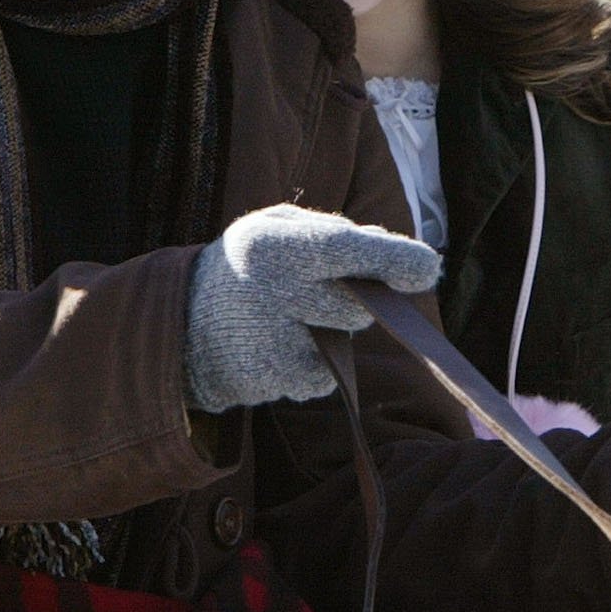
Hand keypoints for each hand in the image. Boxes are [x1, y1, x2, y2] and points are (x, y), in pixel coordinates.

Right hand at [183, 204, 441, 411]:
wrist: (181, 327)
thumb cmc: (249, 267)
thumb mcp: (278, 230)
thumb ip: (337, 235)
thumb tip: (405, 258)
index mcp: (268, 243)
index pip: (340, 248)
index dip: (390, 257)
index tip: (429, 268)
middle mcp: (267, 292)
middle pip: (355, 305)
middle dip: (363, 299)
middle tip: (327, 289)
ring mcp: (269, 342)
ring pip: (344, 344)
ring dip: (335, 332)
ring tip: (291, 316)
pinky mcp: (273, 382)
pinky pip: (325, 376)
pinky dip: (316, 365)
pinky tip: (281, 347)